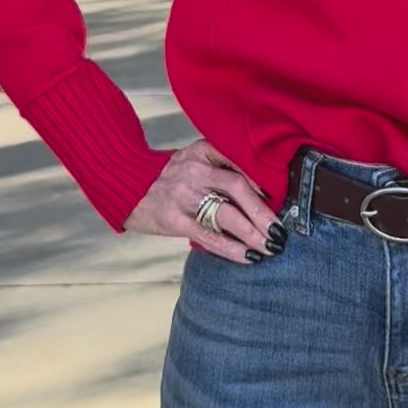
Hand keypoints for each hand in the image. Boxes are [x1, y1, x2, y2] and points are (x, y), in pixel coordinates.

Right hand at [123, 138, 284, 264]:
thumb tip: (262, 192)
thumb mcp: (192, 158)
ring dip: (253, 233)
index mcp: (202, 151)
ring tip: (271, 246)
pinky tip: (248, 256)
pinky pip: (209, 236)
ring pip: (227, 215)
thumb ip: (221, 166)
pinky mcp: (174, 220)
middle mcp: (195, 170)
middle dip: (263, 212)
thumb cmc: (169, 175)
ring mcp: (184, 196)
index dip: (262, 180)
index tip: (279, 196)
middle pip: (238, 188)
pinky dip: (232, 248)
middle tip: (281, 231)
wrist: (127, 183)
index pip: (239, 161)